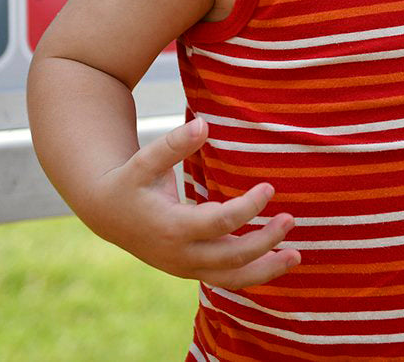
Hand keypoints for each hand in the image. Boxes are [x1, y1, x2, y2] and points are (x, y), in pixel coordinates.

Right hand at [81, 118, 300, 286]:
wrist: (107, 214)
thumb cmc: (131, 182)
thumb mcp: (145, 161)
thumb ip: (173, 144)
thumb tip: (203, 124)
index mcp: (171, 227)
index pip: (219, 223)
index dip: (248, 207)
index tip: (269, 188)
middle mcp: (180, 255)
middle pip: (231, 256)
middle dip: (265, 241)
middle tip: (290, 219)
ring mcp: (186, 268)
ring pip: (231, 279)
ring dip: (266, 270)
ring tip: (296, 256)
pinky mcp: (191, 271)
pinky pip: (227, 279)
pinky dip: (253, 275)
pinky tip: (278, 262)